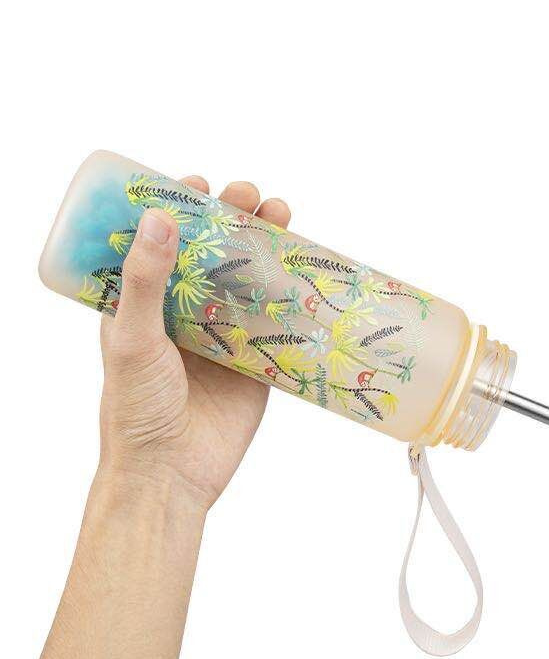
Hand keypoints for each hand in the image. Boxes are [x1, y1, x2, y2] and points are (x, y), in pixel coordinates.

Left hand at [98, 177, 291, 508]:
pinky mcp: (257, 363)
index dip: (181, 210)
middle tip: (251, 196)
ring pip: (251, 281)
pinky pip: (279, 324)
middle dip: (234, 220)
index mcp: (146, 304)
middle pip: (215, 255)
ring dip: (268, 248)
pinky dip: (294, 297)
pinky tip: (308, 270)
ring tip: (283, 217)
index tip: (198, 185)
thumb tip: (159, 219)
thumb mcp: (131, 337)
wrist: (169, 473)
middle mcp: (188, 314)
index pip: (163, 244)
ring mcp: (226, 337)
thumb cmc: (135, 407)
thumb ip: (145, 281)